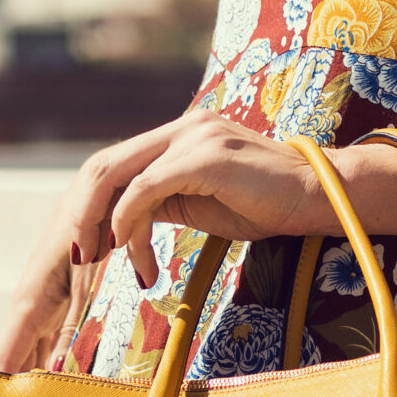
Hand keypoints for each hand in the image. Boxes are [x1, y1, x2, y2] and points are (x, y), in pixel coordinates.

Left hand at [0, 116, 396, 373]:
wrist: (325, 196)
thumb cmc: (270, 206)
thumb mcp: (206, 207)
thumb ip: (164, 205)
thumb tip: (123, 231)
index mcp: (174, 139)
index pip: (110, 170)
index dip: (84, 211)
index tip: (76, 256)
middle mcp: (178, 130)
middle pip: (99, 169)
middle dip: (75, 221)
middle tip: (70, 267)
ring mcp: (191, 136)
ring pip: (114, 177)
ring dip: (95, 224)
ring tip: (94, 263)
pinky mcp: (204, 155)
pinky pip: (146, 190)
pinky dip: (130, 225)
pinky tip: (137, 259)